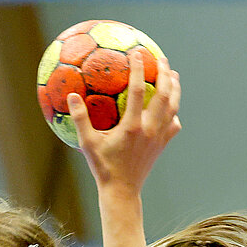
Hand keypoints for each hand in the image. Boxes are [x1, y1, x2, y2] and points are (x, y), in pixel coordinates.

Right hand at [69, 52, 180, 194]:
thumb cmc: (103, 168)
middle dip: (165, 74)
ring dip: (175, 89)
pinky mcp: (162, 146)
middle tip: (163, 59)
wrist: (122, 192)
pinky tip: (172, 108)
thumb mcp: (87, 144)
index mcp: (132, 126)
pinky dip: (174, 113)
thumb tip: (71, 95)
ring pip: (173, 108)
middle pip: (164, 95)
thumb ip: (80, 119)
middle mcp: (149, 129)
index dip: (138, 69)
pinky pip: (173, 125)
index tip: (138, 54)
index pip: (138, 90)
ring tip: (174, 75)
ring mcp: (158, 137)